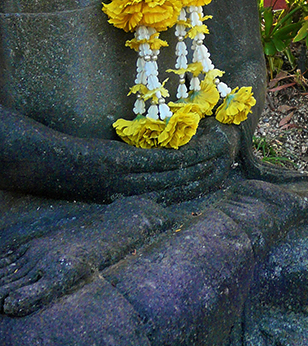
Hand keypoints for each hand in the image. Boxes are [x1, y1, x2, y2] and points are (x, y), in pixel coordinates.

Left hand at [0, 106, 239, 202]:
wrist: (40, 163)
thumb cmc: (69, 166)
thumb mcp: (103, 170)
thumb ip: (126, 169)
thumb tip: (148, 160)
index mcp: (128, 196)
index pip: (171, 196)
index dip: (196, 188)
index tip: (218, 179)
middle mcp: (131, 192)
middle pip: (178, 188)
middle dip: (206, 178)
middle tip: (229, 166)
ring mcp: (127, 179)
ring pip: (173, 176)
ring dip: (200, 166)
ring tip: (221, 154)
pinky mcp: (121, 164)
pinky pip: (158, 163)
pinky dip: (181, 157)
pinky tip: (197, 149)